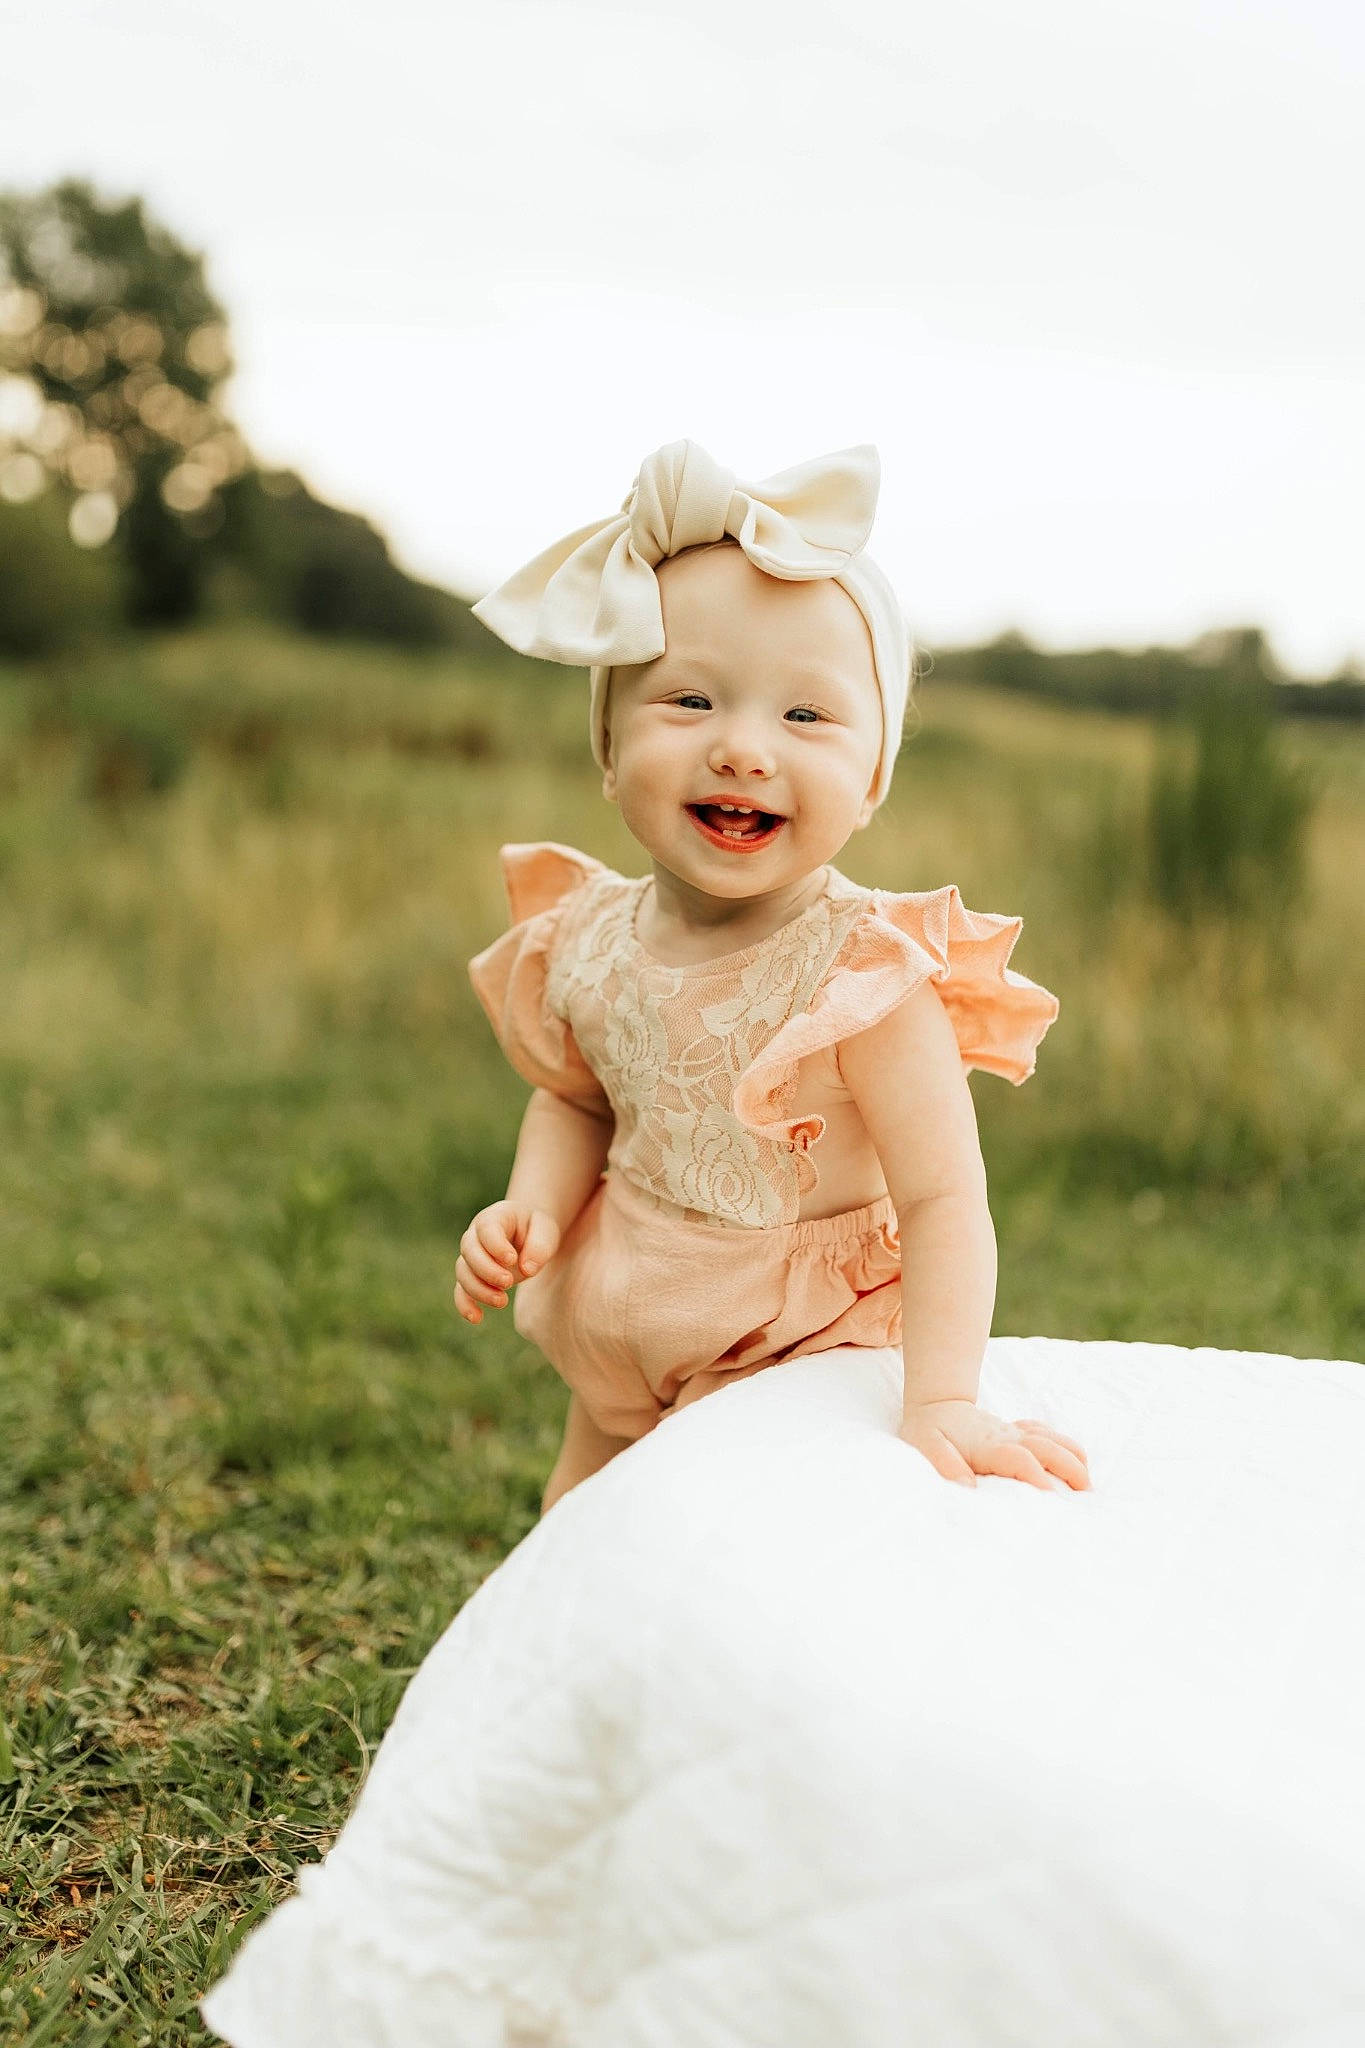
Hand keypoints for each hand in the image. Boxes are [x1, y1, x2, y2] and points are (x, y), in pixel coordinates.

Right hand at [455, 1201, 560, 1324]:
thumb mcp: (546, 1230)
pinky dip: (465, 1304)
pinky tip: (477, 1318)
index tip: (512, 1260)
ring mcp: (471, 1256)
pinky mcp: (472, 1276)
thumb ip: (540, 1246)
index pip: (487, 1228)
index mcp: (495, 1217)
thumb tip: (527, 1269)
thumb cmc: (537, 1229)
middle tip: (509, 1282)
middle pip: (469, 1250)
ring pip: (463, 1272)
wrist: (528, 1234)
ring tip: (502, 1301)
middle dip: (486, 1270)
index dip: (495, 1245)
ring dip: (478, 1289)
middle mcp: (477, 1235)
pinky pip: (460, 1290)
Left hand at [898, 1399, 1091, 1491]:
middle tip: (1087, 1494)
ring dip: (1074, 1457)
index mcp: (988, 1444)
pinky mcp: (1016, 1431)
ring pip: (1053, 1438)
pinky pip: (1046, 1433)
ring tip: (1088, 1484)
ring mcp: (1015, 1432)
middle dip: (1071, 1468)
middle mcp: (1007, 1436)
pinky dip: (1064, 1445)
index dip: (1036, 1474)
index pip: (1020, 1458)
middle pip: (1048, 1446)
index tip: (1051, 1495)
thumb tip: (968, 1486)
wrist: (935, 1404)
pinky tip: (1073, 1461)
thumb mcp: (924, 1446)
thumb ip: (945, 1464)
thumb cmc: (928, 1429)